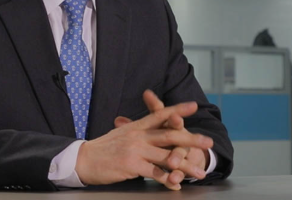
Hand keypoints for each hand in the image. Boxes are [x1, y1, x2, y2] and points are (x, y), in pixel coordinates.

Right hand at [75, 101, 212, 187]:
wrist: (84, 158)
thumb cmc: (103, 148)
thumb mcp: (121, 133)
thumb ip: (137, 129)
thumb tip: (151, 125)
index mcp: (136, 126)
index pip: (160, 114)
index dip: (177, 110)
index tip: (193, 106)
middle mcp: (138, 135)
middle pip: (169, 135)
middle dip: (190, 139)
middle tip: (207, 142)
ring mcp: (136, 150)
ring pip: (166, 157)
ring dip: (184, 166)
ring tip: (199, 172)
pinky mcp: (132, 165)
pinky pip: (155, 173)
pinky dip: (167, 180)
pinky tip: (177, 185)